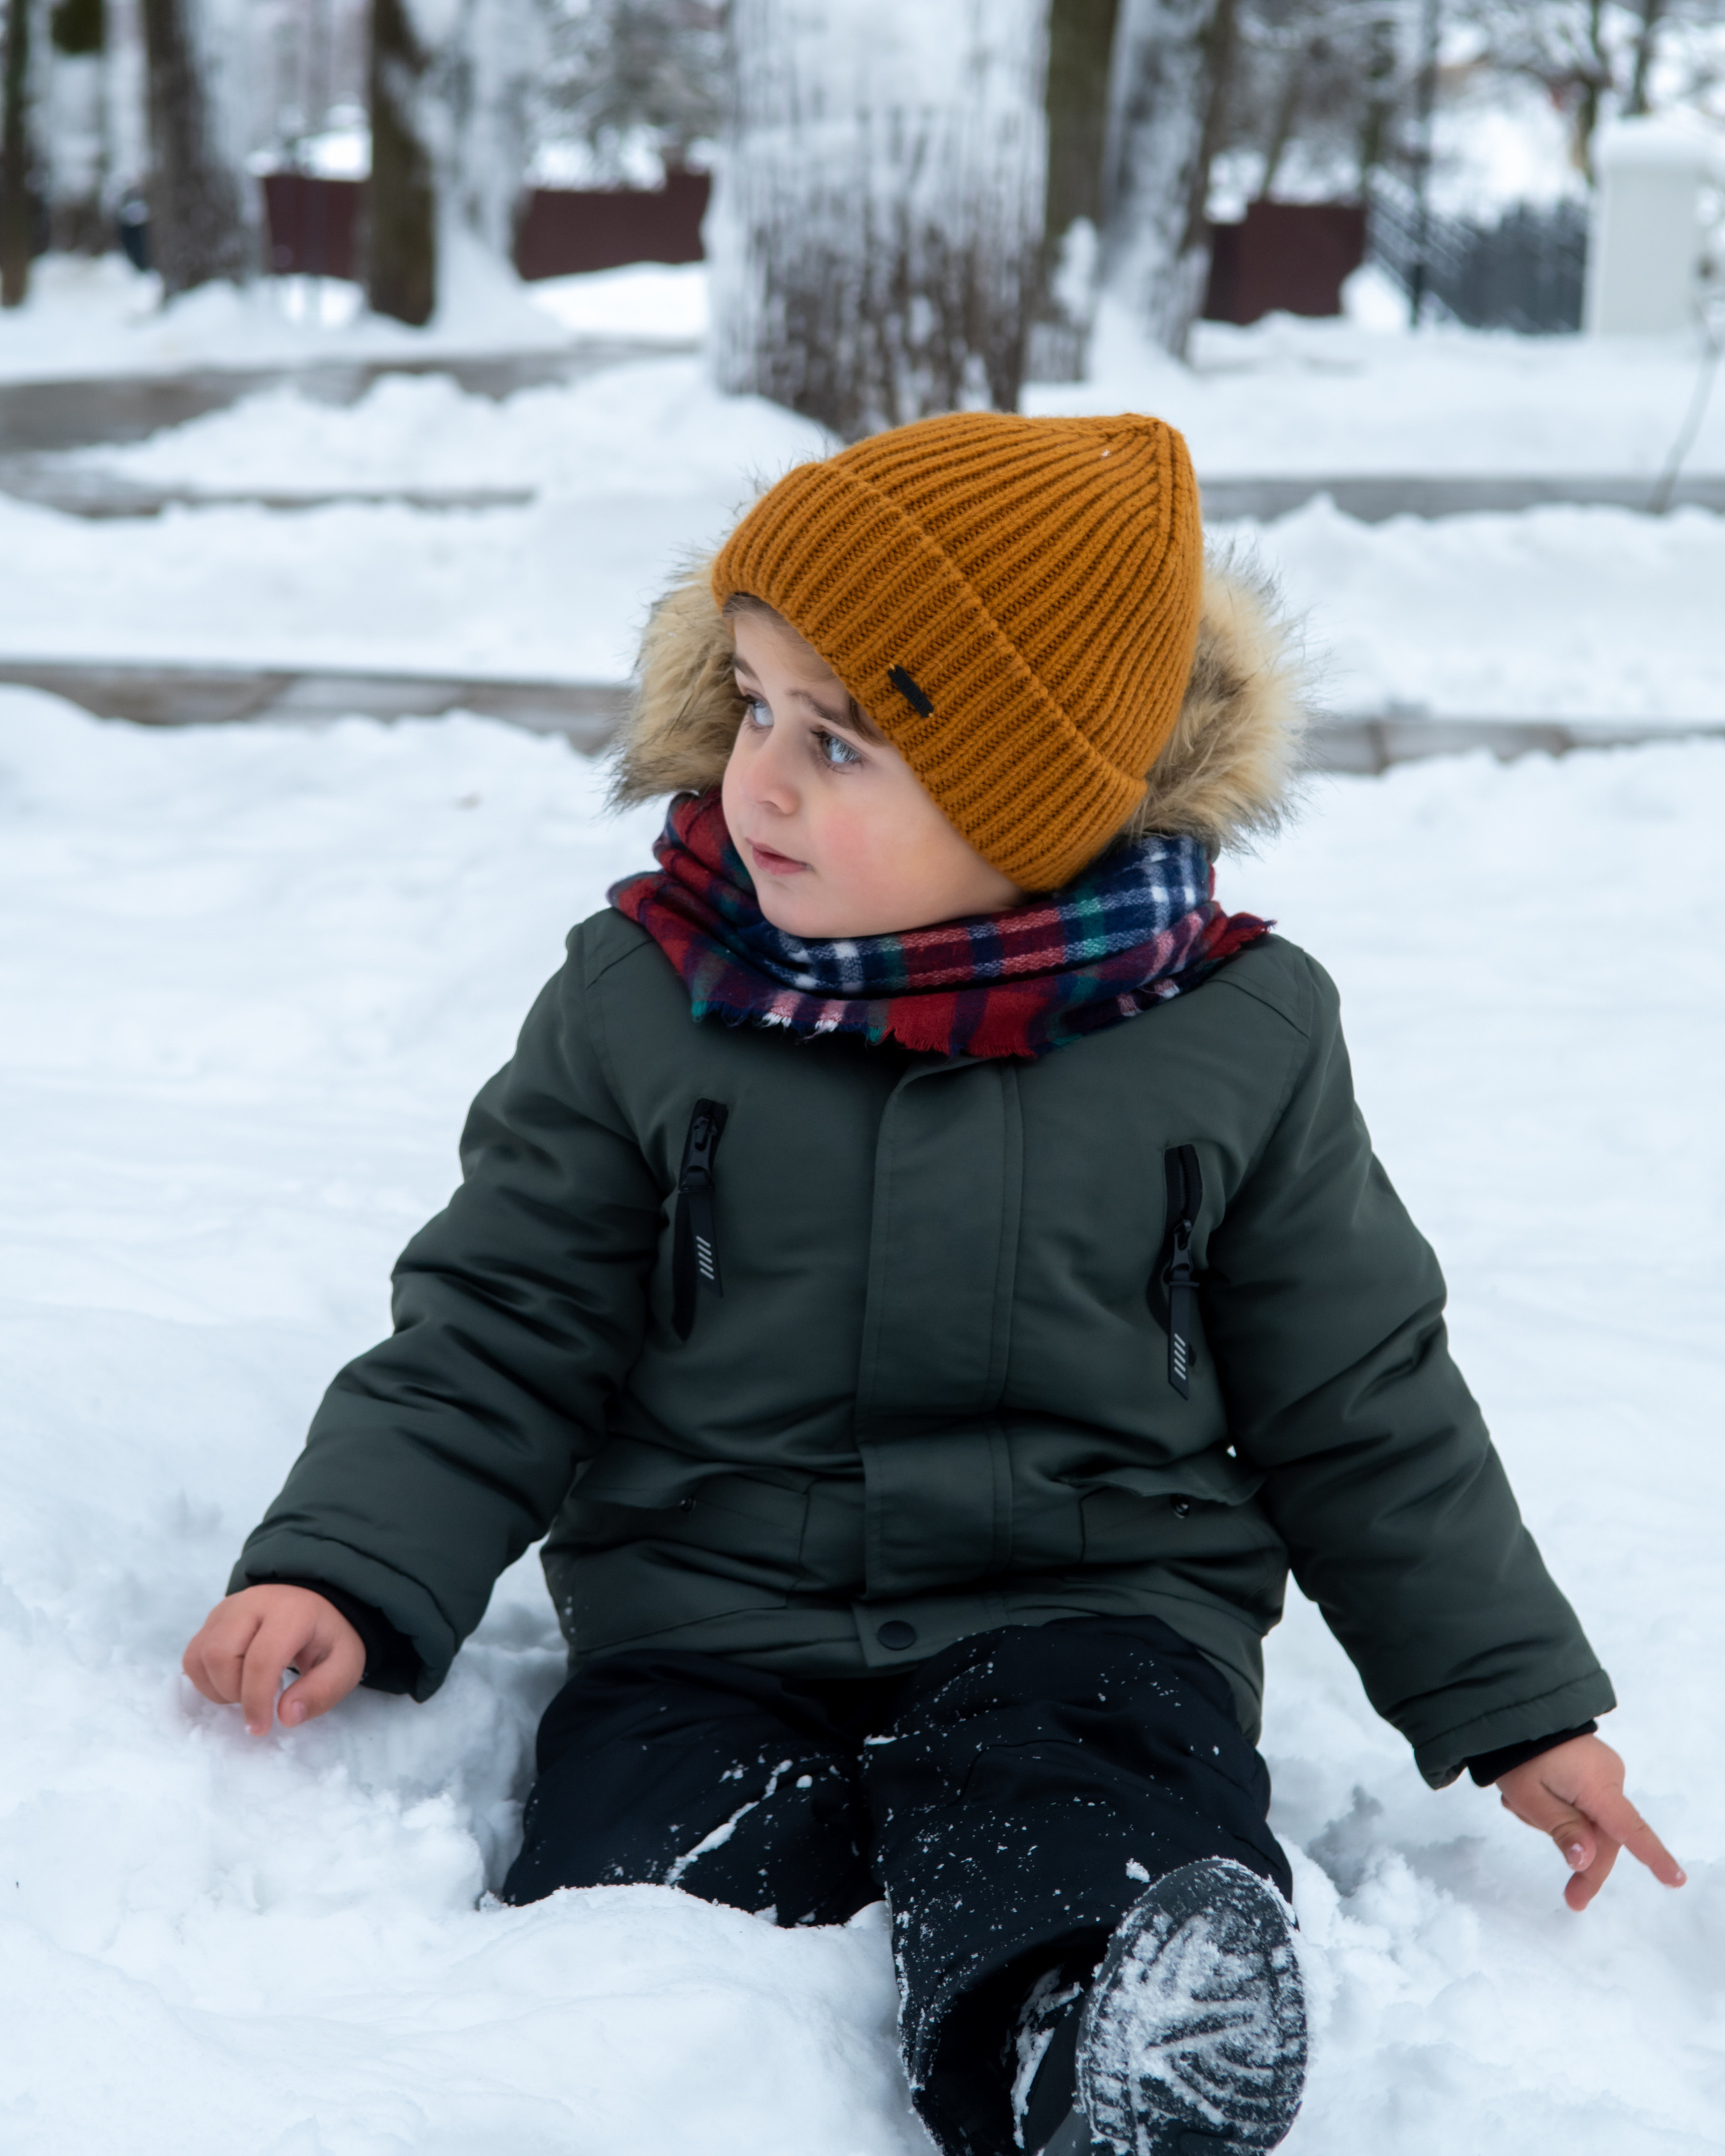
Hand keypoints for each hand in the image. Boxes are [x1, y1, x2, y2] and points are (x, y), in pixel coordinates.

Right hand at [182, 1584, 364, 1734]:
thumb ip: (322, 1691)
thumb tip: (286, 1716)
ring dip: (217, 1688)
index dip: (256, 1700)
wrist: (317, 1604)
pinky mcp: (213, 1618)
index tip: (261, 1728)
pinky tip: (232, 1682)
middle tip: (257, 1703)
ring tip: (246, 1692)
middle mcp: (253, 1603)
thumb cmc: (328, 1637)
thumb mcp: (345, 1665)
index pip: (261, 1659)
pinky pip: (193, 1655)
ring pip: (199, 1655)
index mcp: (291, 1612)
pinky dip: (206, 1679)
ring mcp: (228, 1608)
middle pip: (219, 1654)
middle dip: (233, 1692)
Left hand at [1495, 1733, 1684, 1910]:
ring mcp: (1599, 1771)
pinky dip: (1555, 1807)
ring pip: (1589, 1820)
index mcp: (1596, 1784)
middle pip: (1606, 1835)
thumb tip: (1587, 1861)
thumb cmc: (1517, 1755)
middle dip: (1586, 1863)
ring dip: (1556, 1823)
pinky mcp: (1589, 1768)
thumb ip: (1561, 1829)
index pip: (1629, 1828)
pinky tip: (1525, 1795)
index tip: (1676, 1880)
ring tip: (1517, 1802)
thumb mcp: (1528, 1796)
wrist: (1511, 1710)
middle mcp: (1607, 1777)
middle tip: (1572, 1899)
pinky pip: (1581, 1803)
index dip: (1653, 1857)